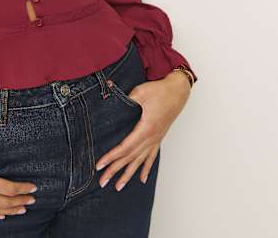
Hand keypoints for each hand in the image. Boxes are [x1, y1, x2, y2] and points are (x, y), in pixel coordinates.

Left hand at [94, 71, 191, 190]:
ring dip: (128, 174)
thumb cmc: (160, 91)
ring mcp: (156, 139)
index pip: (125, 147)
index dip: (111, 157)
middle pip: (130, 158)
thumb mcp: (141, 92)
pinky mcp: (158, 137)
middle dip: (115, 170)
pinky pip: (151, 157)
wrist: (177, 91)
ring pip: (140, 161)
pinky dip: (146, 168)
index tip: (100, 165)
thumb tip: (109, 94)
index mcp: (146, 128)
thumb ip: (126, 98)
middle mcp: (151, 138)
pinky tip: (142, 179)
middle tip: (102, 181)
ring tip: (118, 186)